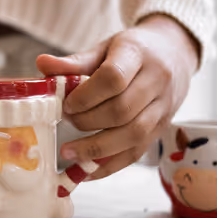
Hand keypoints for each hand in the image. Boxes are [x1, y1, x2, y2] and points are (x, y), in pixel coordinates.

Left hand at [36, 15, 198, 179]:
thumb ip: (75, 61)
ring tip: (69, 152)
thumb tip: (41, 63)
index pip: (114, 78)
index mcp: (138, 54)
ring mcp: (163, 107)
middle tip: (66, 121)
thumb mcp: (106, 48)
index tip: (66, 104)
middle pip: (122, 111)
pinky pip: (137, 152)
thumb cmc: (134, 50)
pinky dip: (110, 165)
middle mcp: (157, 81)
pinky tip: (87, 170)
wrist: (175, 53)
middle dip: (88, 122)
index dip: (86, 96)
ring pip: (133, 135)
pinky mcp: (161, 128)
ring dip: (97, 148)